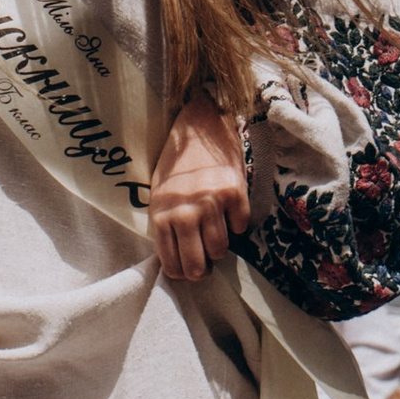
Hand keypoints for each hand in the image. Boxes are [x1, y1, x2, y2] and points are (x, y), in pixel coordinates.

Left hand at [149, 94, 249, 282]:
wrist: (199, 125)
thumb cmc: (176, 163)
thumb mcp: (159, 195)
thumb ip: (166, 226)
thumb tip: (179, 260)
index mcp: (161, 215)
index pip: (171, 264)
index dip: (181, 273)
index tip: (187, 269)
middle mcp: (185, 212)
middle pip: (196, 265)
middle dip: (201, 271)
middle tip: (205, 265)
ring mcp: (211, 203)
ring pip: (220, 250)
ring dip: (219, 248)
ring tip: (215, 236)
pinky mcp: (235, 193)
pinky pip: (240, 227)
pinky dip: (236, 224)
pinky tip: (229, 212)